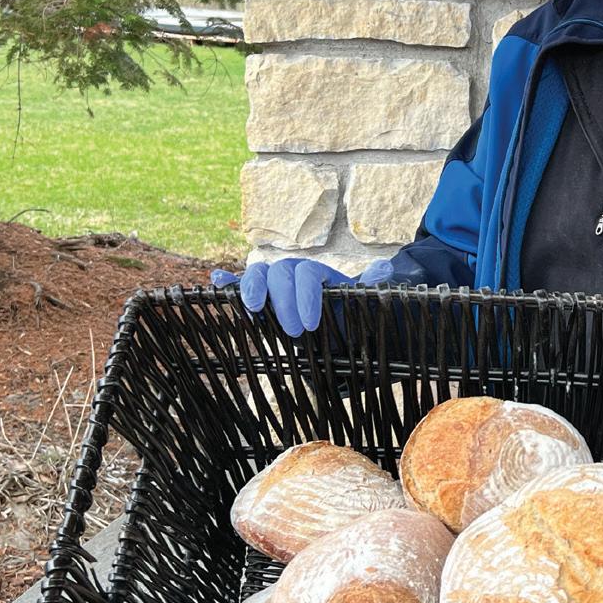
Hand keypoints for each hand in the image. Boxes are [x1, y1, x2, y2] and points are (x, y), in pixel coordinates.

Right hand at [210, 257, 393, 336]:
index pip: (307, 273)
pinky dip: (227, 282)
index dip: (306, 297)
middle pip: (280, 273)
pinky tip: (216, 282)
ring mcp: (272, 283)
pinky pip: (238, 284)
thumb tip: (385, 268)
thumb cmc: (344, 313)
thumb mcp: (358, 302)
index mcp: (316, 272)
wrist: (332, 323)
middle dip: (284, 302)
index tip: (310, 325)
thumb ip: (368, 286)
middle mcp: (292, 273)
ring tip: (253, 307)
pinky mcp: (258, 296)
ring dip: (251, 287)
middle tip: (295, 333)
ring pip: (257, 274)